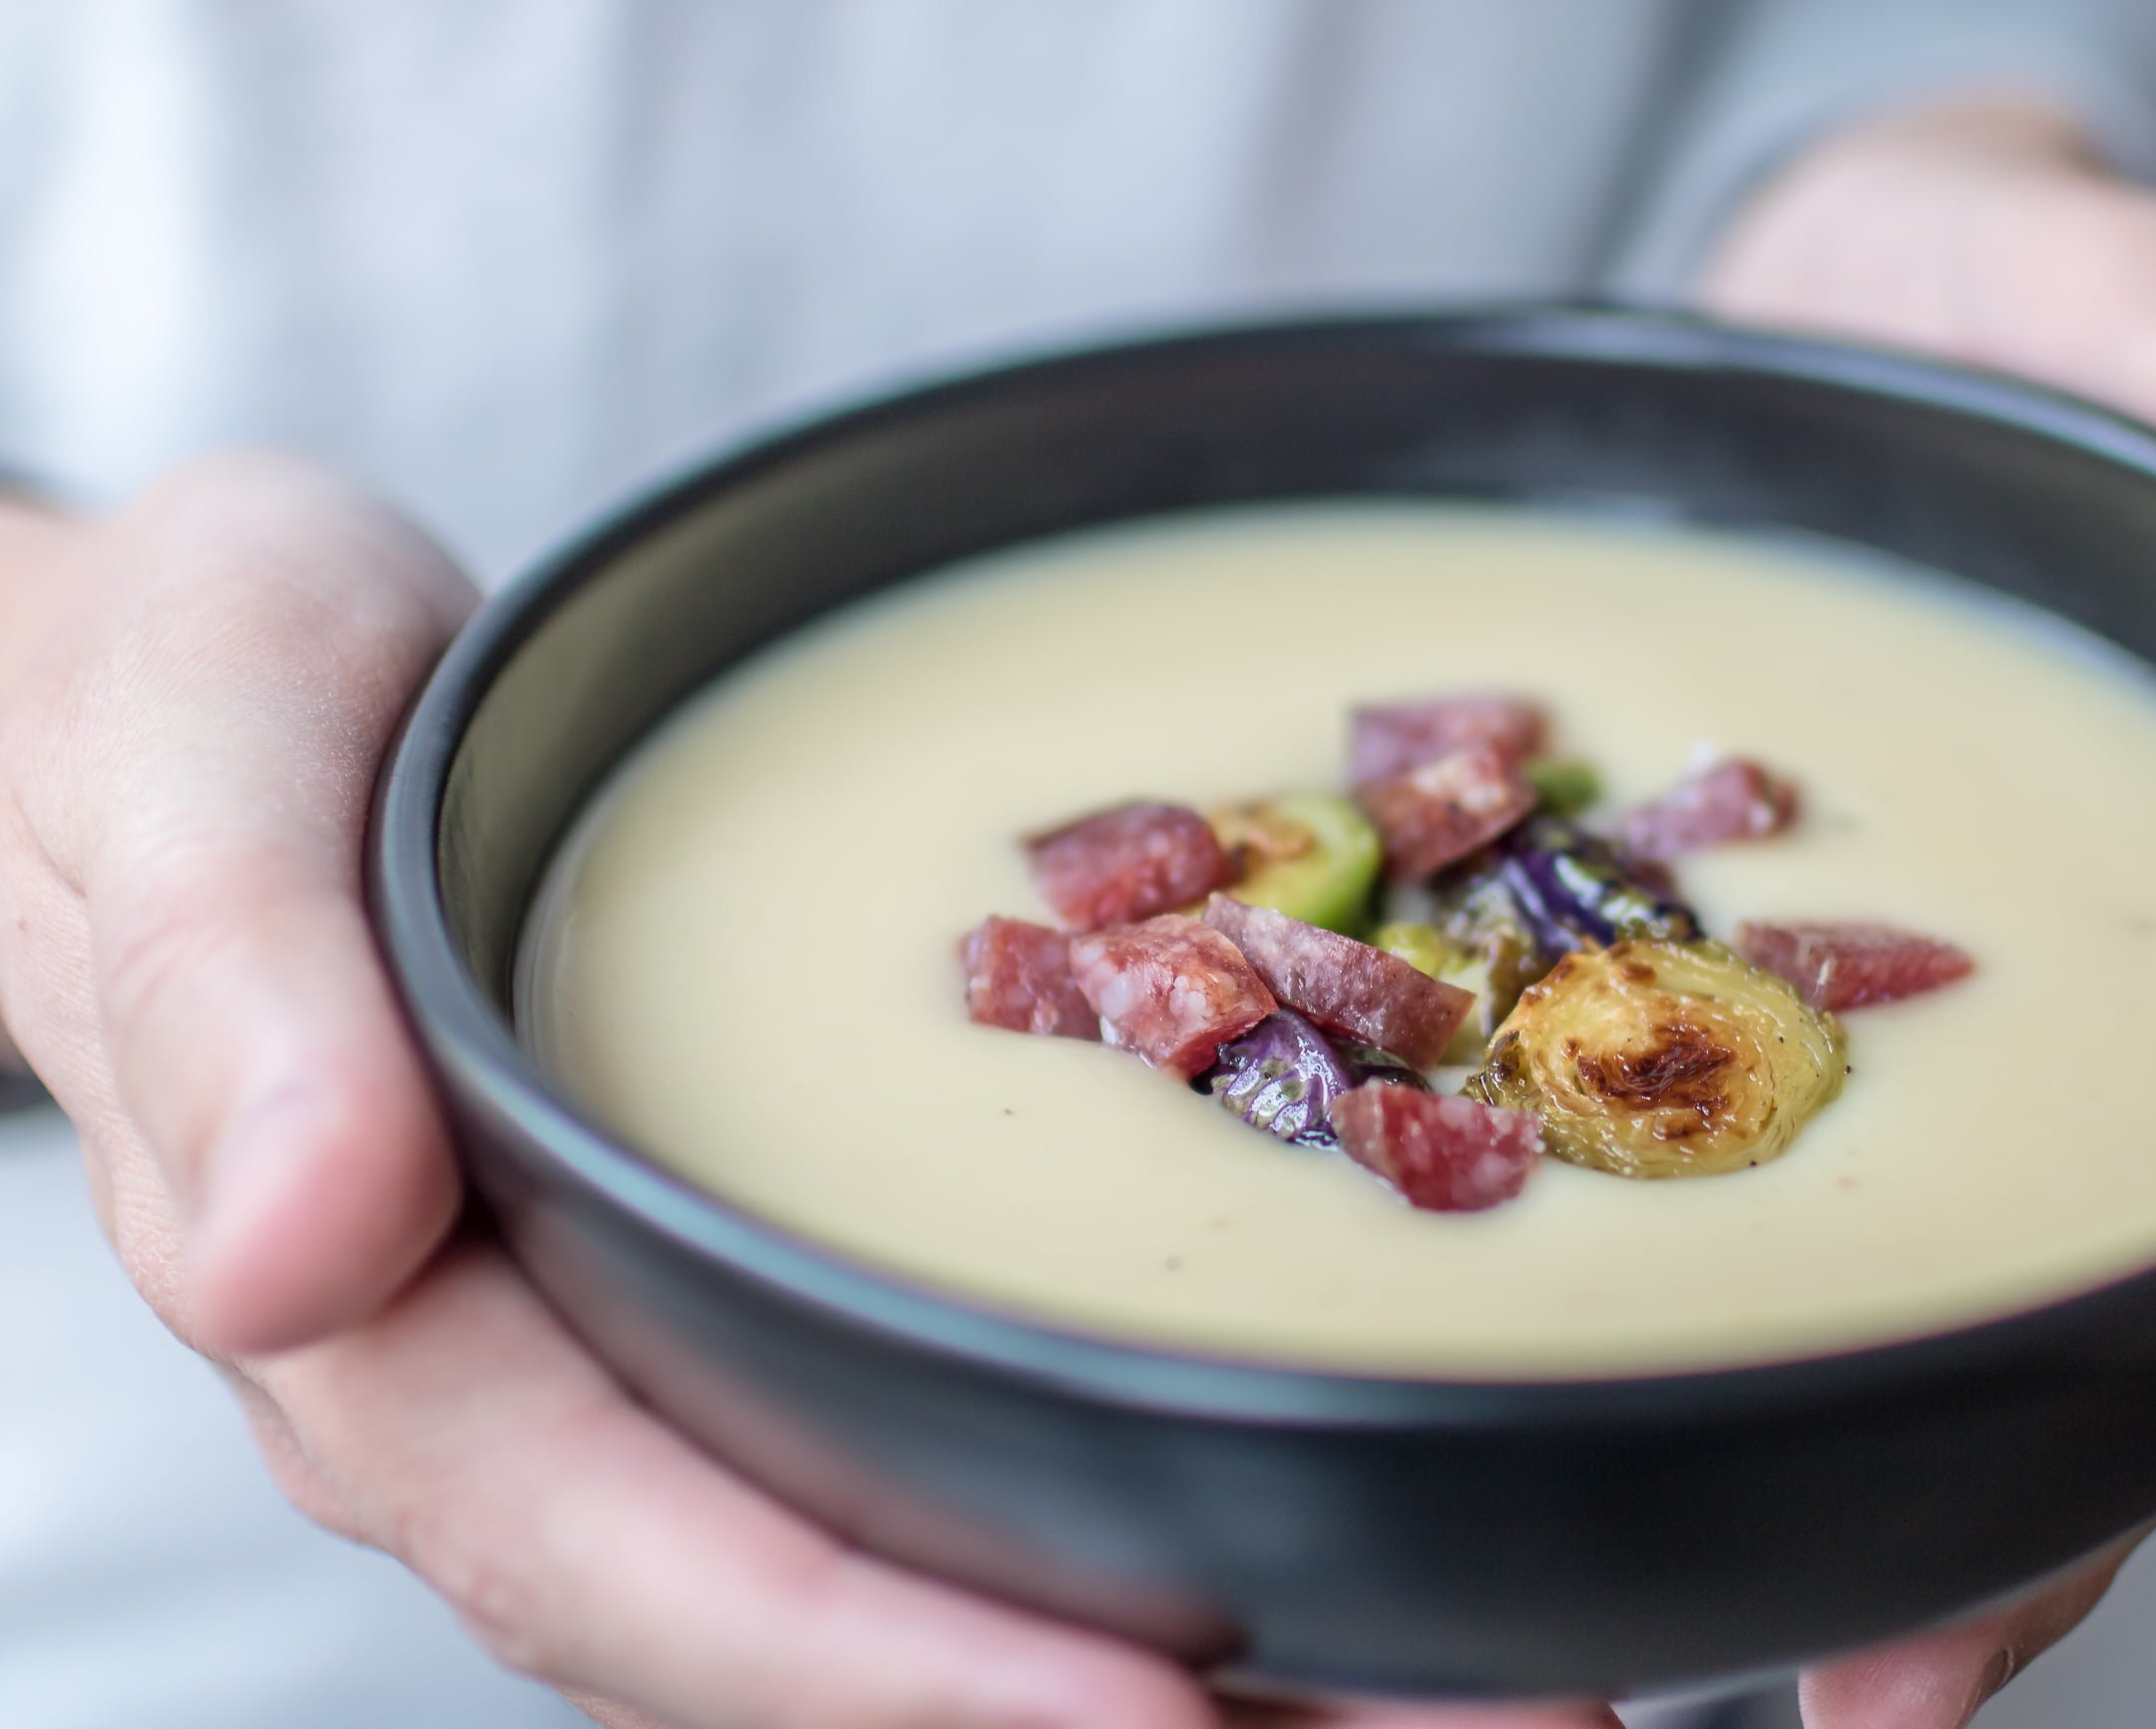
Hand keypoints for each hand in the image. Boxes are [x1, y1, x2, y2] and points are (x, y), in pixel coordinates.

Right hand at [0, 454, 1615, 1728]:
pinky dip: (1157, 1517)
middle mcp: (561, 1407)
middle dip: (1145, 1717)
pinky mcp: (782, 1298)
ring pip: (931, 1583)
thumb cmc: (213, 708)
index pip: (642, 1556)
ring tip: (1504, 1684)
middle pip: (840, 1633)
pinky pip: (966, 1449)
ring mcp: (682, 1369)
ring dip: (1215, 1667)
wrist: (263, 715)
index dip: (891, 1663)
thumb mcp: (193, 734)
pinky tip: (1357, 1519)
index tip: (1172, 1712)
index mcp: (401, 1329)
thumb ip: (220, 974)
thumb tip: (294, 1244)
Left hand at [1701, 100, 2155, 1725]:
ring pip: (1957, 1269)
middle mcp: (2120, 954)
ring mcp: (1922, 985)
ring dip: (1887, 1480)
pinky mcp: (1736, 977)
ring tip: (1771, 1668)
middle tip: (1926, 1679)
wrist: (1790, 296)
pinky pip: (1726, 1177)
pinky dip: (1705, 1328)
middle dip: (2078, 1481)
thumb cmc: (2007, 294)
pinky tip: (1626, 1463)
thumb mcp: (2153, 319)